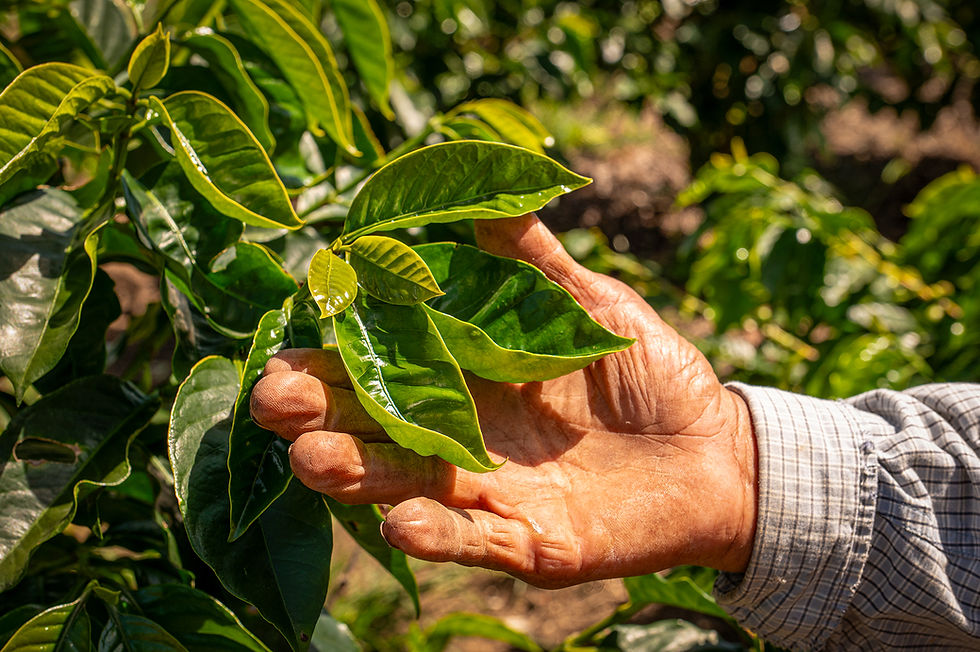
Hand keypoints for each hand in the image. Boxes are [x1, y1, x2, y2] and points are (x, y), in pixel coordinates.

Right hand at [250, 214, 756, 588]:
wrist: (713, 448)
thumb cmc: (645, 372)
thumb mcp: (587, 303)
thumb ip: (531, 256)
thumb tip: (495, 177)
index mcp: (463, 374)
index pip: (379, 361)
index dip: (333, 352)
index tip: (288, 339)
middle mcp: (457, 435)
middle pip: (370, 424)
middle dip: (318, 414)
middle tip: (275, 400)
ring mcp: (486, 492)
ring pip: (402, 486)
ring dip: (356, 476)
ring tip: (314, 459)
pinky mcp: (526, 541)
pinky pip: (471, 542)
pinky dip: (436, 536)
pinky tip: (401, 525)